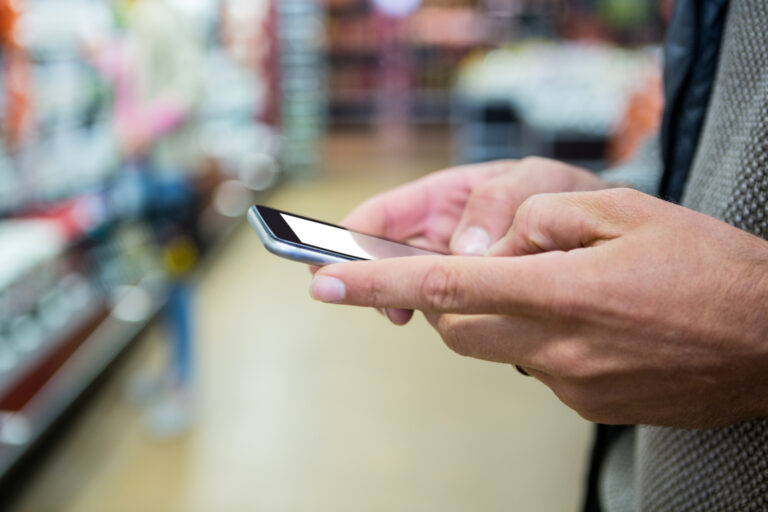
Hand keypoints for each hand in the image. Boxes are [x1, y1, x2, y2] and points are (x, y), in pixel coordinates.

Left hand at [310, 188, 767, 427]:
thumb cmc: (710, 269)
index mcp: (564, 292)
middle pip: (456, 327)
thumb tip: (493, 244)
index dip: (376, 284)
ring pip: (495, 349)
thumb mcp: (628, 211)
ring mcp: (572, 387)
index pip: (445, 287)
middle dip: (447, 297)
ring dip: (499, 316)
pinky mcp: (588, 409)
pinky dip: (541, 339)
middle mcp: (558, 348)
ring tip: (556, 288)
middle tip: (481, 265)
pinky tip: (592, 323)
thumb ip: (544, 220)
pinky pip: (537, 370)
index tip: (325, 281)